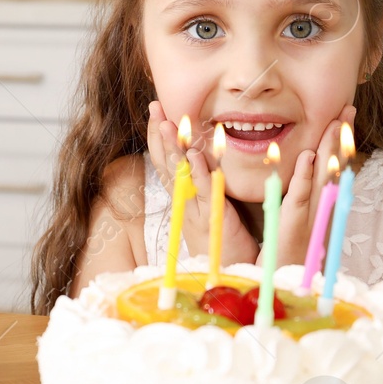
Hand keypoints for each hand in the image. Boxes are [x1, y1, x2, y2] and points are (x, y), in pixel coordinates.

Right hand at [146, 101, 258, 265]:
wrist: (228, 277)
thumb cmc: (224, 244)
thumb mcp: (212, 211)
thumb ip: (206, 188)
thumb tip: (202, 162)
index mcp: (185, 198)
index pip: (168, 162)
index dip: (159, 138)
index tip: (156, 113)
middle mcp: (186, 202)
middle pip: (167, 163)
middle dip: (159, 135)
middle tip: (153, 107)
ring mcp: (197, 210)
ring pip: (180, 175)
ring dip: (173, 149)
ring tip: (166, 123)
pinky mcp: (214, 219)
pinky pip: (203, 193)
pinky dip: (198, 173)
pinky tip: (194, 155)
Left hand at [274, 105, 355, 267]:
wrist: (282, 288)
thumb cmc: (285, 258)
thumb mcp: (295, 224)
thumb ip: (301, 199)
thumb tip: (308, 174)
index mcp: (322, 208)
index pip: (333, 168)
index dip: (341, 142)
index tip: (345, 115)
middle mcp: (321, 211)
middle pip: (334, 167)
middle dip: (342, 137)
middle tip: (348, 107)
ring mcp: (310, 218)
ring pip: (323, 178)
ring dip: (330, 149)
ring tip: (336, 122)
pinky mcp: (294, 228)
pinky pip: (300, 199)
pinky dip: (305, 178)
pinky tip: (310, 157)